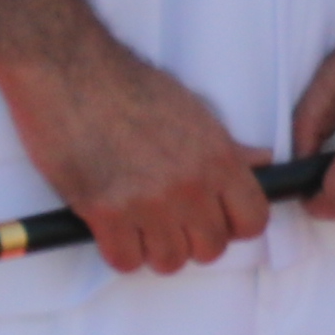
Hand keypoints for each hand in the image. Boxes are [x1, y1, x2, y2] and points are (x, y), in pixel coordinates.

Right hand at [6, 38, 273, 275]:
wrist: (72, 72)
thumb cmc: (131, 86)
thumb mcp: (193, 110)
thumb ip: (228, 147)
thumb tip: (263, 161)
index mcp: (218, 158)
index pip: (252, 220)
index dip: (235, 226)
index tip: (216, 219)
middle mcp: (190, 185)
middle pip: (211, 249)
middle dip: (192, 240)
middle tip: (171, 222)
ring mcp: (148, 202)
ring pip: (169, 262)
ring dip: (155, 249)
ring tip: (140, 225)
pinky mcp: (104, 212)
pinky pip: (125, 262)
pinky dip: (120, 252)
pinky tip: (114, 229)